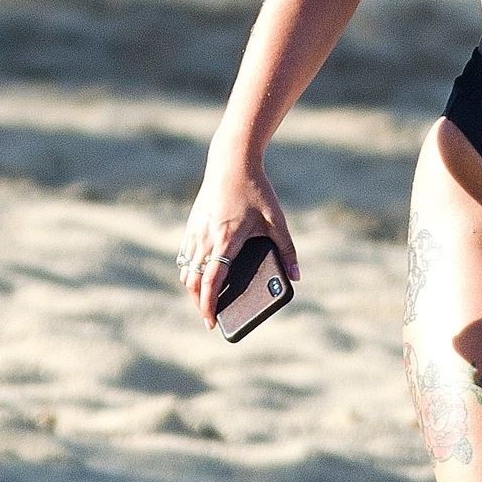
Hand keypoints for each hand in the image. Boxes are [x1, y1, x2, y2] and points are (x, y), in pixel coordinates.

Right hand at [176, 151, 299, 331]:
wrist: (231, 161)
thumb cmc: (256, 190)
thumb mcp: (276, 220)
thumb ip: (287, 249)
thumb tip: (296, 276)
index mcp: (227, 239)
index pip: (212, 280)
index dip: (209, 303)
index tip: (211, 320)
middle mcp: (206, 238)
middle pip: (194, 280)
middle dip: (199, 302)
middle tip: (210, 317)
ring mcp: (196, 231)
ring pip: (186, 269)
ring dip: (193, 288)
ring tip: (205, 300)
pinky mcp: (192, 224)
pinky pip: (185, 255)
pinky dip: (190, 270)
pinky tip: (201, 276)